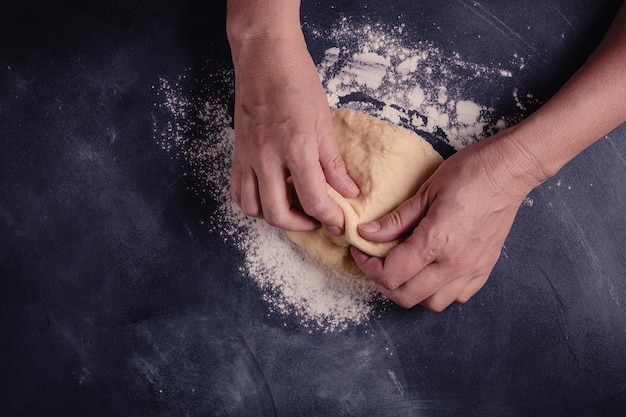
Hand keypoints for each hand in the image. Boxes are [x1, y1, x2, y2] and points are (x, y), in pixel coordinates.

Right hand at [229, 34, 358, 231]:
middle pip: (277, 214)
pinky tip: (270, 195)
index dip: (329, 217)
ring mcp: (247, 155)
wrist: (264, 55)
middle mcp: (266, 156)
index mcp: (295, 147)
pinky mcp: (237, 152)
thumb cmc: (296, 80)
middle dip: (301, 225)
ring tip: (293, 208)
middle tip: (317, 219)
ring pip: (252, 207)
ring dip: (274, 216)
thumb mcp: (323, 121)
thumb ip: (333, 162)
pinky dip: (253, 202)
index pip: (313, 199)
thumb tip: (347, 190)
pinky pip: (238, 190)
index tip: (338, 221)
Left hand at [351, 131, 536, 310]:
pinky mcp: (484, 269)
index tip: (361, 252)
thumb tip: (367, 233)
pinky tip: (431, 271)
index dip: (368, 267)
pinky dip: (439, 292)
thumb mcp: (426, 191)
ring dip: (411, 291)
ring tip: (403, 269)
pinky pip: (457, 297)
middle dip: (383, 283)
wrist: (510, 170)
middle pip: (406, 296)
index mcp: (435, 242)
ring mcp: (471, 269)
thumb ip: (396, 219)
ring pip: (432, 304)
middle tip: (376, 263)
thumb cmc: (470, 173)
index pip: (391, 274)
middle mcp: (454, 263)